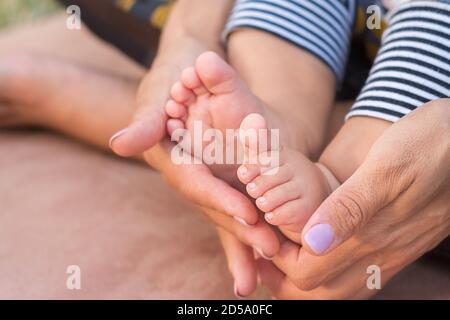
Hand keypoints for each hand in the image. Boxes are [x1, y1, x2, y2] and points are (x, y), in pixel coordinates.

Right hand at [108, 0, 278, 295]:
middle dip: (241, 230)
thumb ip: (145, 122)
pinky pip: (232, 207)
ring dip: (244, 242)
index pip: (196, 184)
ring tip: (264, 270)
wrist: (185, 73)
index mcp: (173, 161)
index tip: (247, 215)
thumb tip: (120, 145)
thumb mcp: (157, 95)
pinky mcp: (217, 182)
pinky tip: (261, 255)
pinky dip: (246, 228)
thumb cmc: (172, 79)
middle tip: (271, 251)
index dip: (220, 199)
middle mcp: (187, 178)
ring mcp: (203, 182)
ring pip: (223, 215)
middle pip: (214, 208)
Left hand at [260, 99, 449, 297]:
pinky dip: (331, 269)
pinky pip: (358, 275)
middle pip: (319, 291)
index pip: (307, 274)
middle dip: (285, 278)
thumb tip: (313, 242)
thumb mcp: (385, 168)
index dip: (277, 262)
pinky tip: (319, 248)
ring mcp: (391, 253)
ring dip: (306, 278)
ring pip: (339, 288)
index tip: (261, 236)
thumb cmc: (426, 145)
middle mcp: (380, 254)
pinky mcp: (399, 244)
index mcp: (370, 236)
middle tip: (263, 251)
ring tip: (282, 252)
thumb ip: (350, 207)